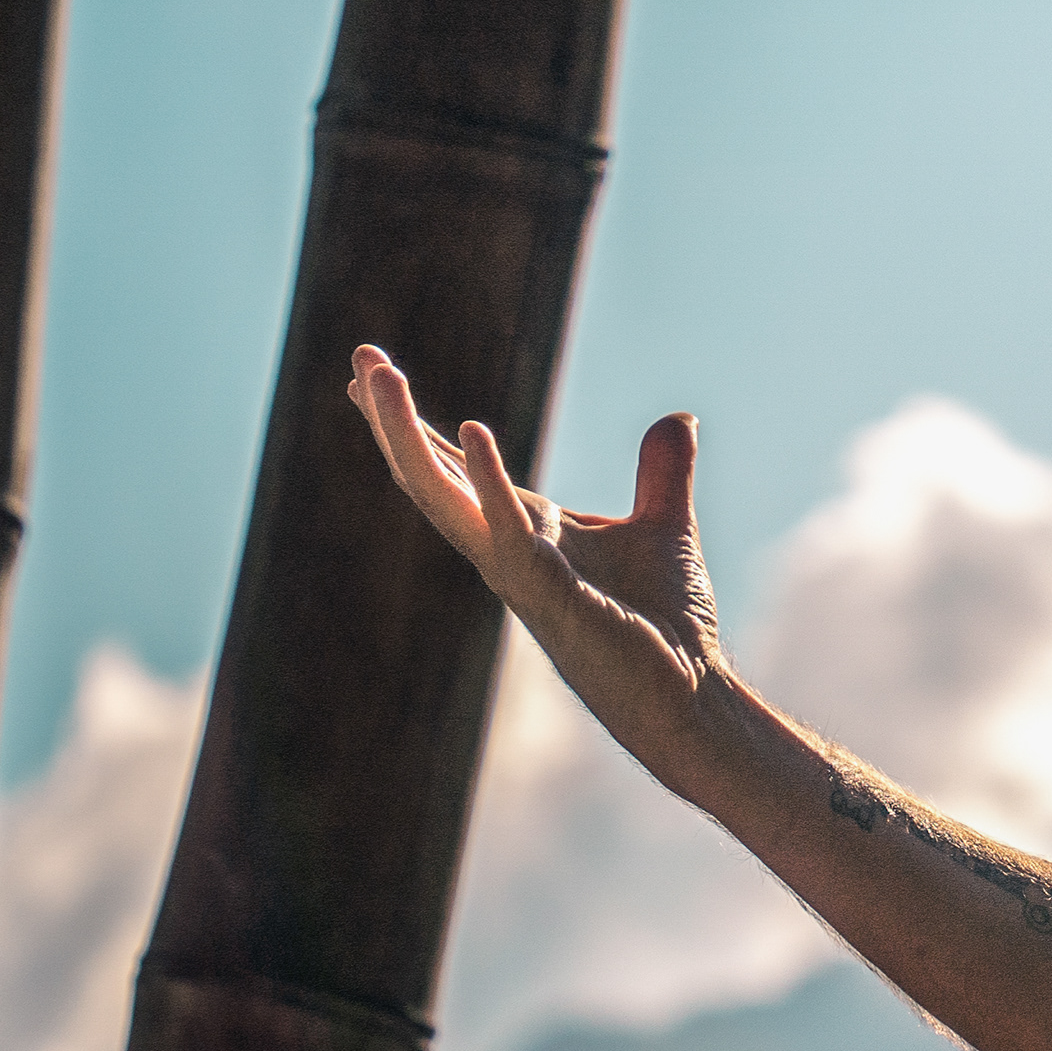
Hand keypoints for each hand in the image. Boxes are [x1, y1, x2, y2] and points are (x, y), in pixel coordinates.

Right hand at [346, 344, 731, 782]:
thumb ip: (661, 474)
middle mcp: (507, 553)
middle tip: (359, 354)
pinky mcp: (554, 598)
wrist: (692, 696)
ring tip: (380, 378)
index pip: (452, 470)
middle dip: (390, 418)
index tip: (368, 370)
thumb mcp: (664, 527)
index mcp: (523, 533)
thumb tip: (677, 418)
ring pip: (444, 499)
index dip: (411, 424)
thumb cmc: (666, 625)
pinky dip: (489, 481)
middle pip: (429, 477)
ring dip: (409, 436)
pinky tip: (471, 430)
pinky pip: (509, 534)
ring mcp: (521, 577)